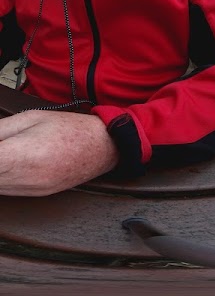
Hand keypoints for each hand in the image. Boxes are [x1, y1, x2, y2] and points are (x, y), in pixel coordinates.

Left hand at [0, 110, 118, 195]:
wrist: (104, 146)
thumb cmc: (70, 129)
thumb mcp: (29, 119)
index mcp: (21, 156)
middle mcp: (25, 179)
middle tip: (2, 149)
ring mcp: (31, 190)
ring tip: (8, 154)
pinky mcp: (36, 195)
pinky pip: (5, 190)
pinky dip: (2, 179)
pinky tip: (8, 166)